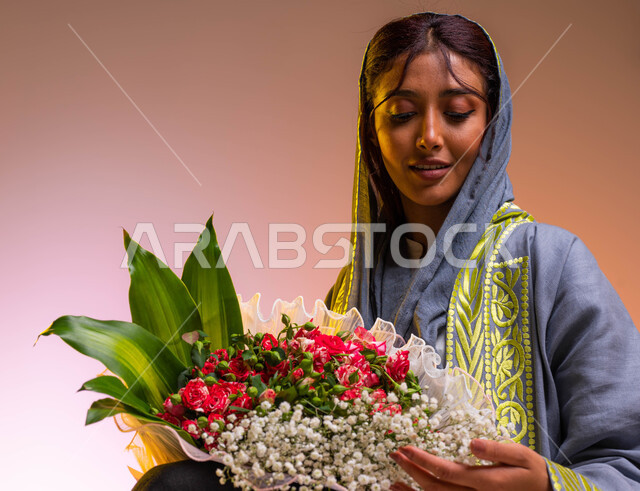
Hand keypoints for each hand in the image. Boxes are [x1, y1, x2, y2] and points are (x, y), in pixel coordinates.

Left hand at [389, 439, 551, 490]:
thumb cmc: (533, 472)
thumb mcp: (522, 455)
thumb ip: (498, 450)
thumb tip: (472, 443)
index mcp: (485, 483)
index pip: (447, 472)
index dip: (424, 461)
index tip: (406, 448)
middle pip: (436, 488)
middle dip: (412, 471)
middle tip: (394, 454)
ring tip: (392, 482)